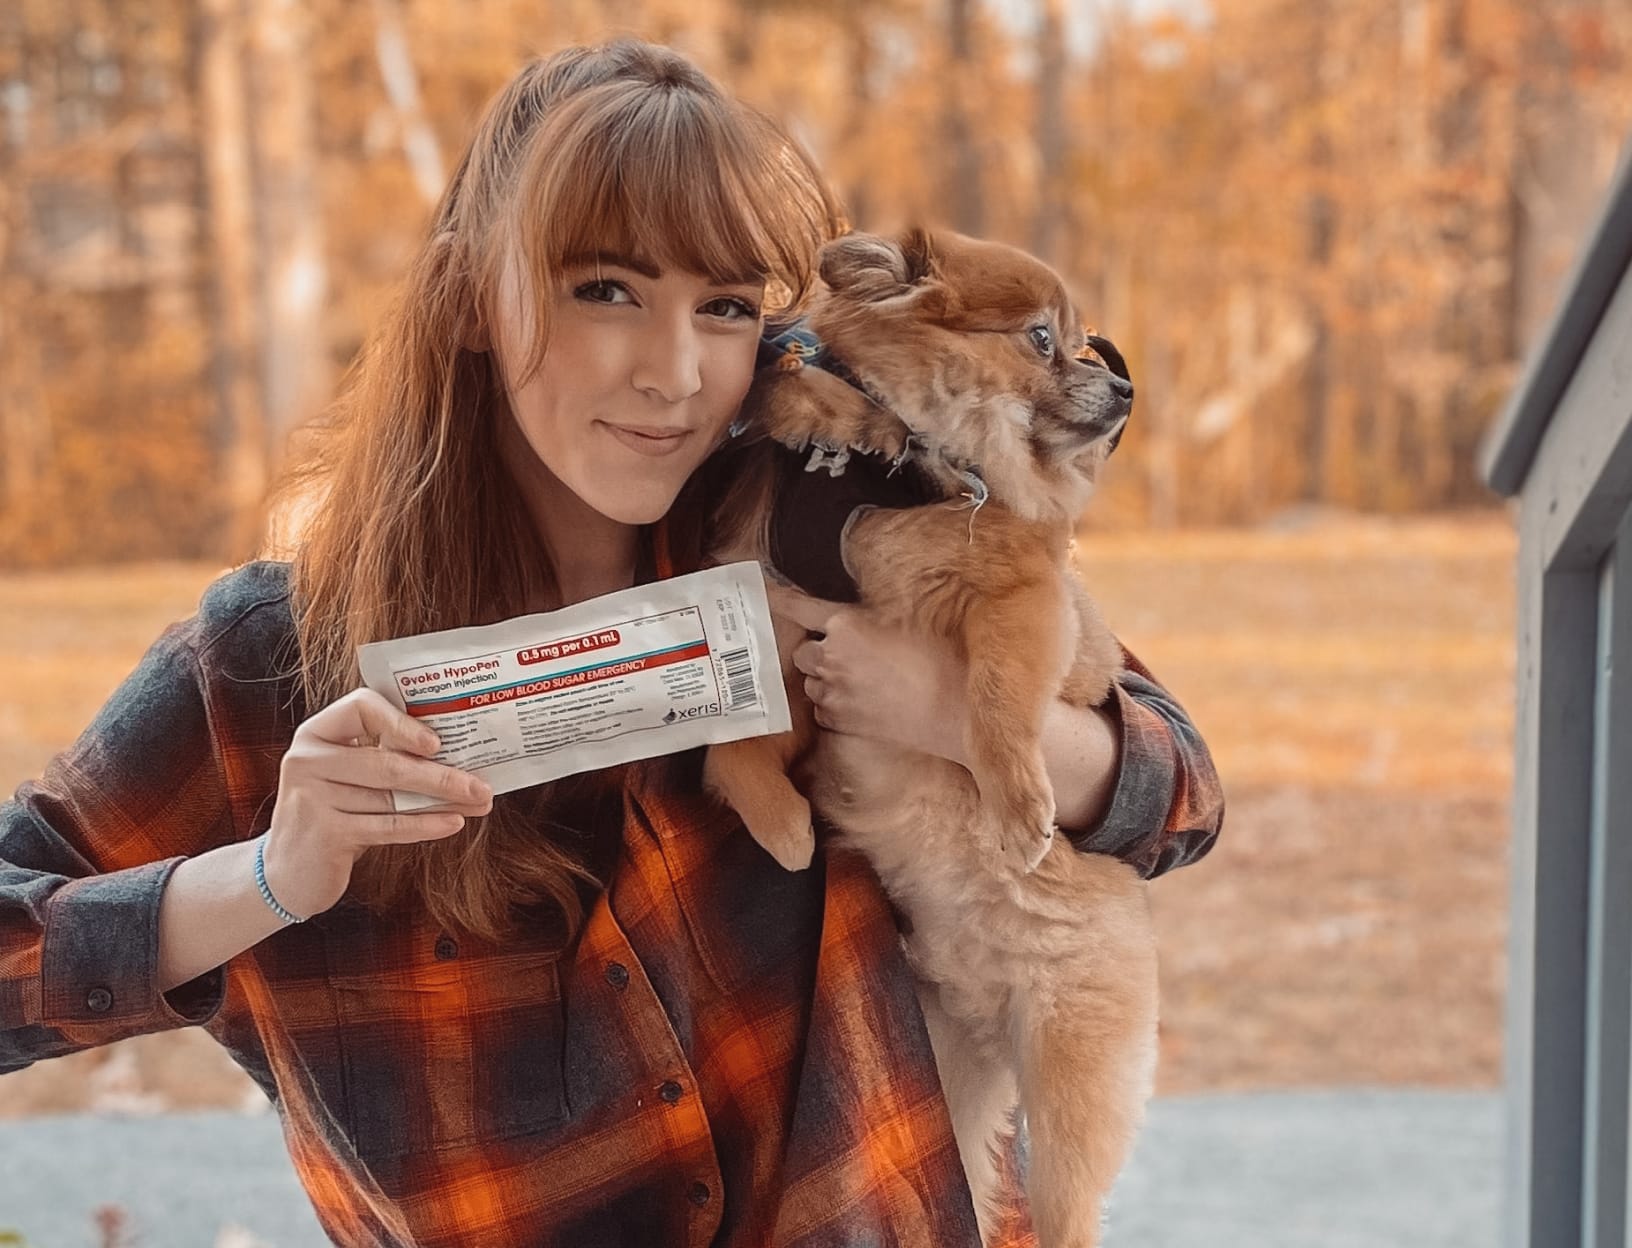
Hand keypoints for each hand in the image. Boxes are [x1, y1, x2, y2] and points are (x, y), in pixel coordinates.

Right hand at [261, 688, 492, 918]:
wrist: (288, 873)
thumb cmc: (334, 815)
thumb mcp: (348, 778)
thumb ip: (383, 757)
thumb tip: (459, 754)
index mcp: (317, 733)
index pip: (362, 707)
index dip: (402, 722)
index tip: (438, 742)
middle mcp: (308, 760)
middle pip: (387, 761)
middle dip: (443, 774)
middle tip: (482, 783)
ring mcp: (313, 798)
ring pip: (394, 797)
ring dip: (444, 800)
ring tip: (480, 802)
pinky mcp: (326, 833)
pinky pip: (388, 826)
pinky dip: (426, 824)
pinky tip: (454, 822)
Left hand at [767, 584, 971, 765]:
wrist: (952, 710)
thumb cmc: (939, 659)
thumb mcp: (907, 617)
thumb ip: (871, 613)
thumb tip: (856, 611)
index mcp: (846, 624)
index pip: (799, 606)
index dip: (779, 598)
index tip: (761, 590)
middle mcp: (830, 658)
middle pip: (801, 650)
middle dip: (816, 649)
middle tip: (844, 649)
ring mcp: (832, 693)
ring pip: (809, 681)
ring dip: (823, 677)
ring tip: (855, 678)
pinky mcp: (839, 722)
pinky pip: (820, 709)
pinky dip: (831, 703)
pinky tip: (858, 701)